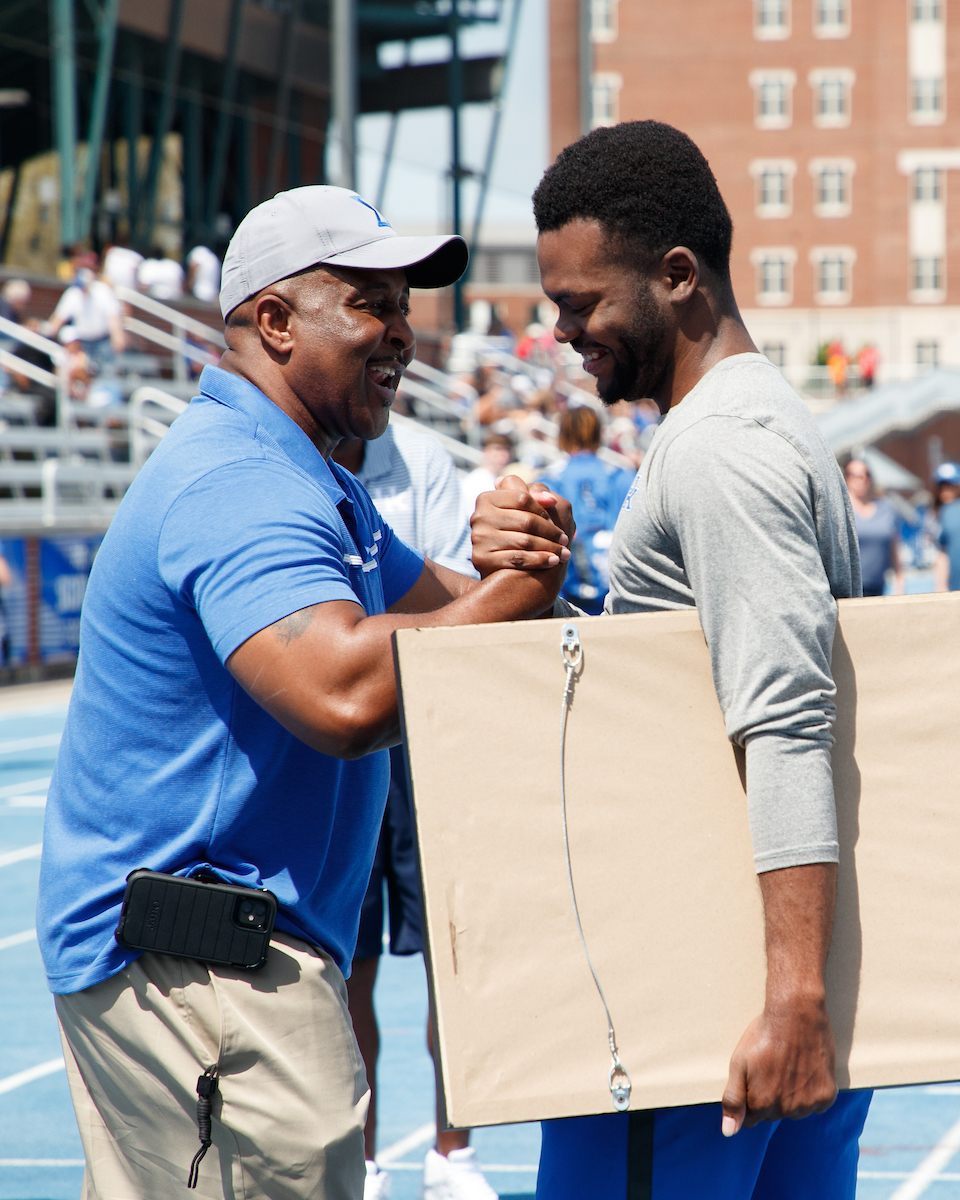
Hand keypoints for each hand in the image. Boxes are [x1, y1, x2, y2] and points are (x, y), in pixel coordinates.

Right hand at [470, 475, 574, 577]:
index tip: (557, 520)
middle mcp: (478, 516)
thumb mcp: (521, 510)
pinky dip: (539, 560)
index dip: (543, 509)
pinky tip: (553, 562)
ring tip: (564, 553)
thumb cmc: (515, 532)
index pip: (523, 498)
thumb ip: (535, 495)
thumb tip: (551, 499)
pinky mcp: (480, 558)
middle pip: (526, 520)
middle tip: (566, 540)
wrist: (499, 571)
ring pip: (525, 541)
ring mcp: (478, 537)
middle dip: (550, 532)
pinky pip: (517, 558)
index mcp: (486, 498)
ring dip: (550, 548)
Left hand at [721, 993, 836, 1134]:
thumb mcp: (739, 1063)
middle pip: (774, 1114)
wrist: (796, 1013)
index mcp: (762, 1104)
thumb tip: (729, 1132)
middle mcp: (786, 1110)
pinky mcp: (827, 1095)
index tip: (756, 1079)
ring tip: (789, 1066)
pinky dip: (812, 1091)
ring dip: (792, 1095)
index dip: (752, 1098)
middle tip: (772, 1067)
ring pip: (795, 1111)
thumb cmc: (764, 1035)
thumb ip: (733, 1100)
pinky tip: (806, 1070)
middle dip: (770, 1096)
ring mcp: (808, 1104)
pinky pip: (817, 1105)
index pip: (752, 1119)